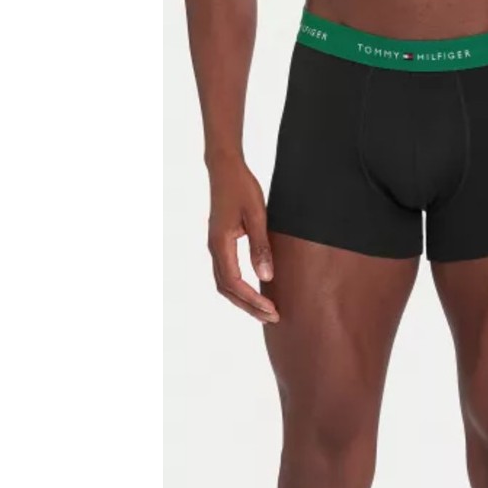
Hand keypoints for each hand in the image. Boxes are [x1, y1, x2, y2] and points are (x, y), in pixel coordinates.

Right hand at [207, 160, 278, 324]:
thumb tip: (266, 277)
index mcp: (221, 243)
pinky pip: (226, 273)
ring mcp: (215, 247)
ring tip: (265, 311)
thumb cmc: (242, 188)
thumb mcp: (257, 216)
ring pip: (224, 283)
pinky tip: (254, 292)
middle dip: (249, 306)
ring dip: (243, 300)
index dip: (252, 300)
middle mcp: (214, 248)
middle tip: (273, 318)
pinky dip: (239, 289)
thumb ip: (260, 246)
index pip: (234, 282)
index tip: (272, 309)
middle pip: (227, 289)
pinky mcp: (220, 243)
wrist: (225, 170)